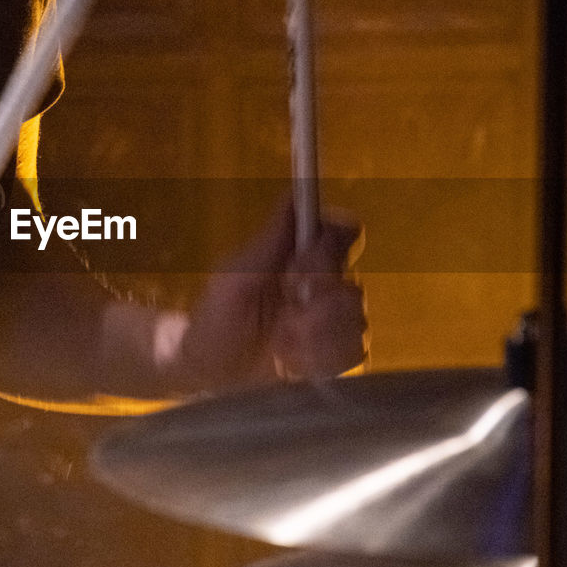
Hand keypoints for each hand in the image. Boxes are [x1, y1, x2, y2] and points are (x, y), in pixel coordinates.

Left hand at [179, 201, 367, 388]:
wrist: (211, 373)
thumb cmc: (218, 318)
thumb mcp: (236, 276)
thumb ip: (271, 239)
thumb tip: (296, 192)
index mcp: (304, 257)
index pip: (343, 234)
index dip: (330, 249)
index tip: (302, 265)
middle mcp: (326, 287)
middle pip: (352, 283)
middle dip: (315, 303)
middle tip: (285, 314)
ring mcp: (334, 324)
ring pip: (355, 320)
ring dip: (314, 334)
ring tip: (282, 343)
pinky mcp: (336, 358)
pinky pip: (351, 353)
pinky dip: (317, 359)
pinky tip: (291, 361)